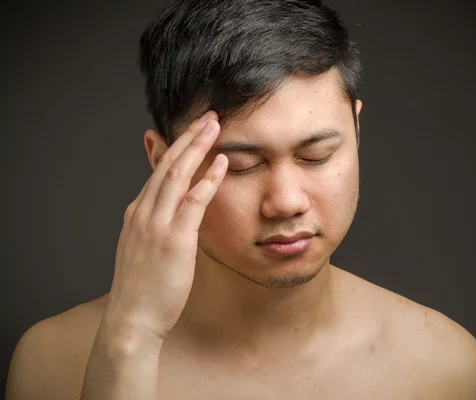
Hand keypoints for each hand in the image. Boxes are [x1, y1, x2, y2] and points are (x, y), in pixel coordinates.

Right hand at [104, 112, 227, 340]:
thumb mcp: (144, 250)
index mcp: (137, 214)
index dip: (175, 148)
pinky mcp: (174, 239)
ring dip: (197, 146)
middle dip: (188, 137)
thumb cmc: (143, 289)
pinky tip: (221, 161)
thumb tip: (173, 216)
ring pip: (178, 174)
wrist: (132, 319)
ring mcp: (157, 224)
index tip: (191, 132)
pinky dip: (207, 178)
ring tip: (214, 125)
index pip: (158, 172)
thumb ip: (156, 227)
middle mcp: (144, 212)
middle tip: (207, 116)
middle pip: (167, 165)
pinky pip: (193, 201)